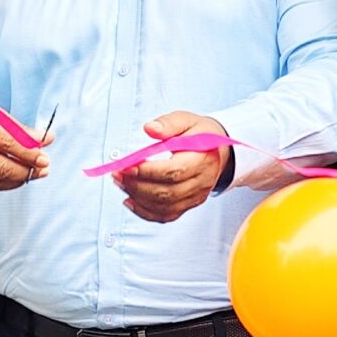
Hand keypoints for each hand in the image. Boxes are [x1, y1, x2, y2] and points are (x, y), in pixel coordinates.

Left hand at [111, 111, 228, 223]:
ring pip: (164, 206)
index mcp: (202, 159)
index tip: (125, 166)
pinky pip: (166, 215)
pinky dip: (145, 212)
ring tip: (120, 183)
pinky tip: (130, 201)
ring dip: (137, 197)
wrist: (220, 151)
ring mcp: (195, 197)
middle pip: (167, 192)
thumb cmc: (201, 134)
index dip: (147, 171)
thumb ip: (168, 124)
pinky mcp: (188, 205)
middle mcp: (201, 182)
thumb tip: (149, 129)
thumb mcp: (187, 121)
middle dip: (137, 185)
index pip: (174, 171)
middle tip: (117, 175)